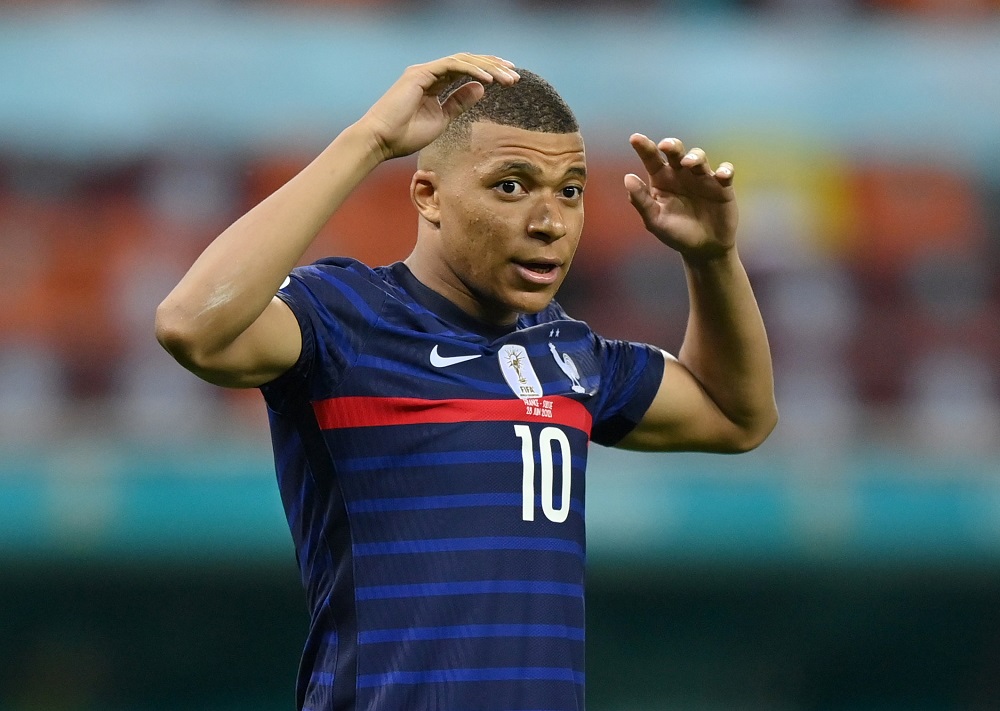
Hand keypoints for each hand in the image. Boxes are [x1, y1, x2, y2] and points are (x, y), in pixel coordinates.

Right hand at [360, 53, 519, 160]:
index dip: (489, 72)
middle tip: (515, 76)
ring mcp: (425, 71)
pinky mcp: (420, 74)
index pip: (466, 70)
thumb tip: (481, 88)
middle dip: (493, 66)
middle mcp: (430, 72)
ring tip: (507, 78)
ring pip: (463, 60)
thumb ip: (459, 102)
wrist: (381, 141)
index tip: (508, 79)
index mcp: (434, 83)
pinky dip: (472, 70)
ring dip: (487, 68)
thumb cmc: (405, 135)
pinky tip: (488, 80)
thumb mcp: (441, 119)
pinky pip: (452, 66)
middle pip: (468, 62)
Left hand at [624, 134, 737, 261]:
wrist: (703, 249)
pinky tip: (722, 175)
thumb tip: (628, 177)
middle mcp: (680, 174)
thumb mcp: (655, 221)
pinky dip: (725, 170)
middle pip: (675, 151)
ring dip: (694, 157)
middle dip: (671, 145)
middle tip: (665, 146)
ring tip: (688, 163)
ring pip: (699, 157)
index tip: (635, 138)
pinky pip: (725, 172)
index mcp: (661, 179)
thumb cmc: (675, 233)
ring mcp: (702, 177)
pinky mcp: (722, 186)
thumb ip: (641, 201)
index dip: (644, 147)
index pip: (651, 159)